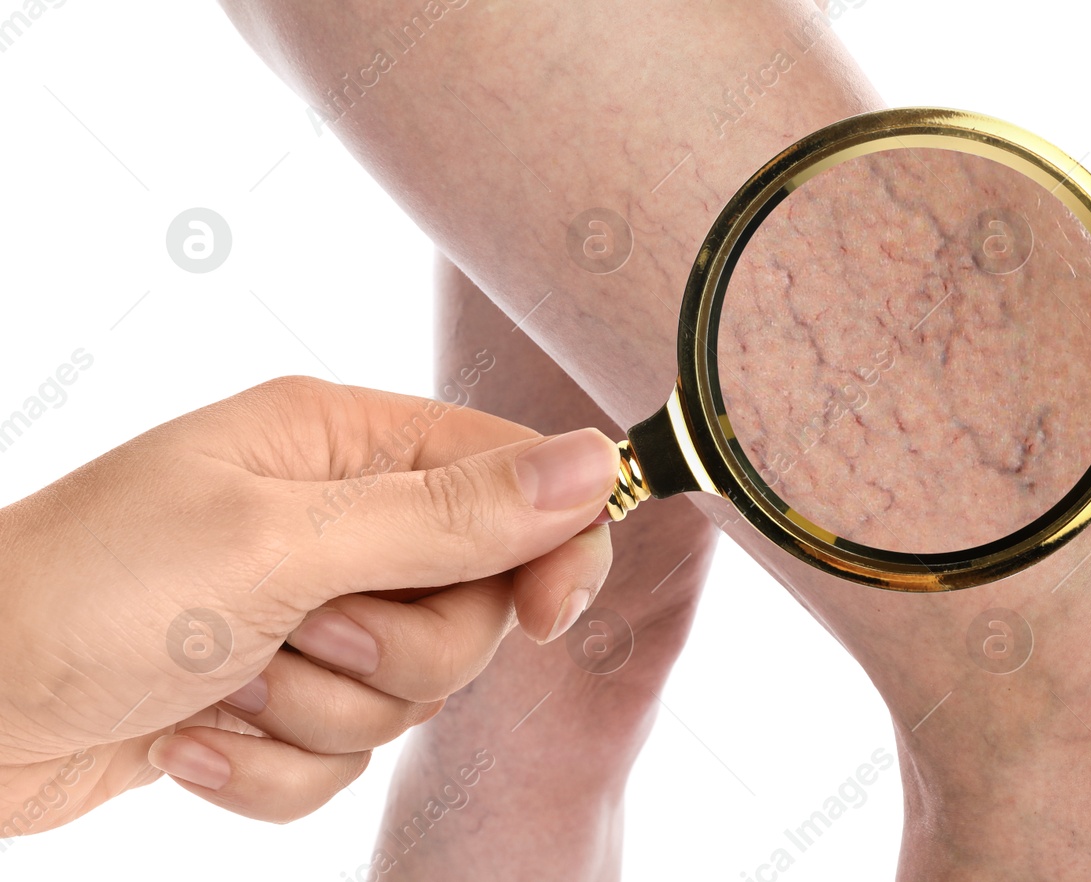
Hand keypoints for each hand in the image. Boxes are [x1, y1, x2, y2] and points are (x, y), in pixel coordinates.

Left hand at [0, 376, 618, 826]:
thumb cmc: (87, 593)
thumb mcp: (280, 543)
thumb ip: (449, 513)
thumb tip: (597, 460)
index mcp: (343, 443)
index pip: (512, 479)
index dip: (550, 548)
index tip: (544, 618)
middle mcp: (336, 520)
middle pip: (473, 605)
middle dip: (395, 650)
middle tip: (303, 634)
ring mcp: (306, 611)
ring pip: (413, 692)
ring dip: (319, 711)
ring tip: (223, 683)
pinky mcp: (274, 697)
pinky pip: (344, 759)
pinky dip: (272, 767)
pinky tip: (192, 736)